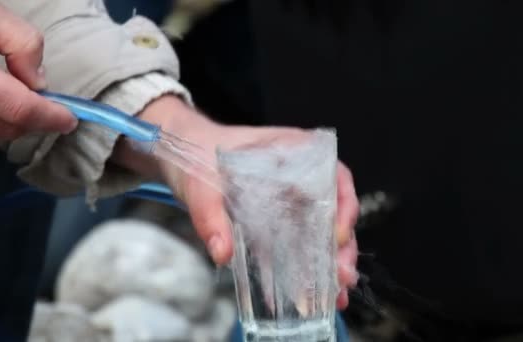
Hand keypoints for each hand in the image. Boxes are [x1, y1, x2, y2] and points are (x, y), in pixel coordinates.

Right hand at [0, 4, 75, 139]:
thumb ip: (19, 40)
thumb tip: (37, 80)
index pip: (19, 110)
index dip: (50, 117)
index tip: (69, 119)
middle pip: (4, 128)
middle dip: (30, 120)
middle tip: (45, 105)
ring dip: (9, 123)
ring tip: (18, 100)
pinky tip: (0, 104)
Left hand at [116, 96, 359, 308]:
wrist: (178, 153)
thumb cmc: (195, 154)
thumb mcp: (201, 183)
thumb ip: (210, 215)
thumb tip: (222, 252)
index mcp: (291, 152)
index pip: (334, 174)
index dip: (344, 204)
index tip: (338, 234)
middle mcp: (298, 174)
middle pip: (335, 209)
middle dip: (342, 246)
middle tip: (342, 276)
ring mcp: (289, 197)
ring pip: (322, 229)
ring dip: (330, 260)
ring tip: (335, 292)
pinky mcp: (276, 218)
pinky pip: (298, 241)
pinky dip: (306, 265)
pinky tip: (310, 291)